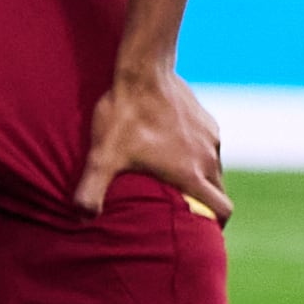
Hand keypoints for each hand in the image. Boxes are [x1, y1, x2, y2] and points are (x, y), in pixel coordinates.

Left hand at [75, 59, 234, 224]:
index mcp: (191, 174)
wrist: (143, 71)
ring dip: (202, 178)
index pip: (221, 210)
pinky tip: (173, 149)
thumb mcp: (103, 156)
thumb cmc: (124, 116)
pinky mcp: (206, 120)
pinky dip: (197, 154)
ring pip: (214, 168)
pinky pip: (208, 145)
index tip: (204, 232)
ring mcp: (210, 138)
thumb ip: (91, 190)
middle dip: (208, 204)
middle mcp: (208, 158)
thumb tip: (82, 217)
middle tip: (187, 210)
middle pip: (220, 192)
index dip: (216, 225)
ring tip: (176, 180)